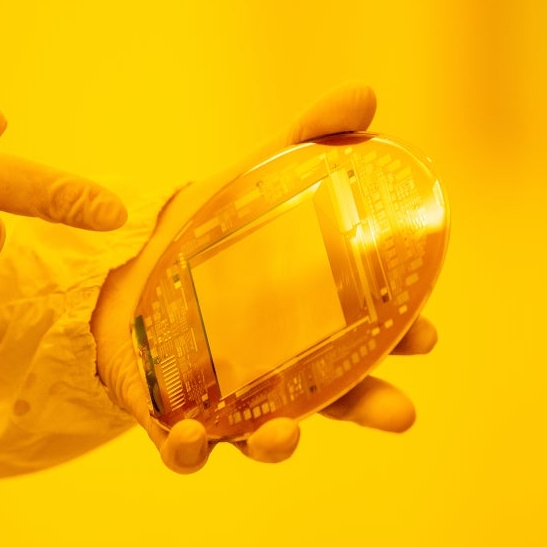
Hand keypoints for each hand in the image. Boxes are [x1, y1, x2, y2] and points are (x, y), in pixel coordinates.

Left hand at [92, 83, 437, 472]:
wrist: (121, 259)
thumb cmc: (204, 231)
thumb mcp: (253, 179)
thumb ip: (304, 140)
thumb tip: (362, 96)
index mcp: (309, 320)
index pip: (369, 337)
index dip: (402, 341)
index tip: (425, 334)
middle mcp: (277, 368)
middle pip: (336, 400)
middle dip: (370, 407)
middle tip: (400, 412)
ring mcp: (227, 396)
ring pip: (264, 436)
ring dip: (280, 443)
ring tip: (284, 434)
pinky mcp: (171, 414)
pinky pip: (186, 449)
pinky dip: (190, 449)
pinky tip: (191, 433)